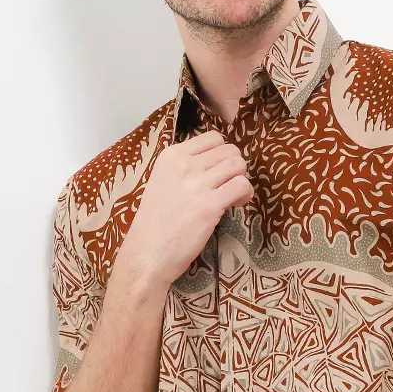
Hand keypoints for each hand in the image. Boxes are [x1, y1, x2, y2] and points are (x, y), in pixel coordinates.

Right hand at [117, 130, 253, 289]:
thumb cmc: (155, 224)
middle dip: (234, 168)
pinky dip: (245, 194)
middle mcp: (184, 164)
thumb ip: (184, 169)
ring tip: (232, 197)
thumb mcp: (162, 183)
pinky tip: (236, 205)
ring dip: (241, 180)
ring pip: (238, 164)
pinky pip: (242, 185)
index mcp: (171, 156)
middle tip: (228, 187)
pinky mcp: (210, 204)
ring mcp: (197, 184)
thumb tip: (215, 164)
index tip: (218, 172)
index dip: (222, 155)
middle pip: (229, 150)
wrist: (147, 253)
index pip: (212, 138)